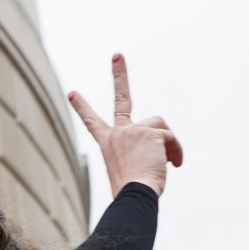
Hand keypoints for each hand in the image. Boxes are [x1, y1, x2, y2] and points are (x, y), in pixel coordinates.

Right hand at [68, 53, 182, 195]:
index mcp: (108, 143)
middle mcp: (118, 133)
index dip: (82, 108)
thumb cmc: (132, 191)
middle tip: (117, 55)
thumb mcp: (132, 170)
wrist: (134, 195)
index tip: (71, 93)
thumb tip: (167, 151)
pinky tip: (173, 165)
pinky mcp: (151, 131)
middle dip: (118, 74)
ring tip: (167, 163)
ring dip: (168, 144)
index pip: (92, 122)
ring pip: (160, 127)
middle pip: (120, 98)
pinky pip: (171, 137)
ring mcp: (134, 130)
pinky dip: (176, 152)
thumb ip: (143, 154)